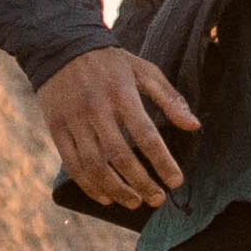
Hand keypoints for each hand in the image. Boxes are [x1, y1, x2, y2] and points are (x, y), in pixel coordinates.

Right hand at [41, 46, 199, 205]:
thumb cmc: (111, 63)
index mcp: (122, 95)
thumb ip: (169, 98)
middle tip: (158, 199)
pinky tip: (106, 198)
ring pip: (94, 166)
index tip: (176, 181)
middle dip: (142, 183)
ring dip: (116, 190)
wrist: (61, 48)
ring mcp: (74, 121)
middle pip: (120, 157)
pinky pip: (72, 165)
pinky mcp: (56, 129)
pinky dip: (89, 186)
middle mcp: (96, 110)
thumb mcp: (144, 71)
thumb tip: (194, 126)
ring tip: (135, 203)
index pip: (146, 135)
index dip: (162, 162)